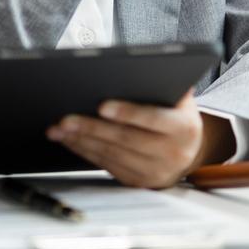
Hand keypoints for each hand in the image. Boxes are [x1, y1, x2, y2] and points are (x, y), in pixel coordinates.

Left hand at [46, 92, 234, 187]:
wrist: (188, 153)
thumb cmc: (178, 117)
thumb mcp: (182, 100)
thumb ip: (167, 85)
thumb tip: (144, 67)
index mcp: (183, 128)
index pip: (153, 119)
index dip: (127, 113)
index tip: (102, 106)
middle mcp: (171, 153)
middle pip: (125, 139)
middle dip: (93, 128)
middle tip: (66, 118)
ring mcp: (153, 171)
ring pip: (112, 155)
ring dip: (82, 141)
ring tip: (59, 128)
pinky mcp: (137, 182)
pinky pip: (106, 166)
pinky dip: (85, 152)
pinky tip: (70, 141)